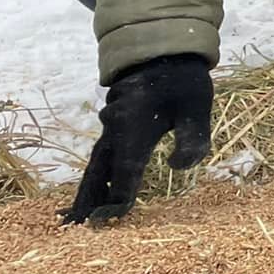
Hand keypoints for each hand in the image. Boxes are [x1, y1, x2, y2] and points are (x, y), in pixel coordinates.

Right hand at [61, 55, 213, 224]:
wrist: (162, 48)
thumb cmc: (183, 80)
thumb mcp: (197, 107)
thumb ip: (193, 139)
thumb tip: (176, 166)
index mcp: (134, 128)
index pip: (125, 171)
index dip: (119, 197)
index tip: (111, 219)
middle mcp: (116, 129)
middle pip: (98, 171)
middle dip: (88, 199)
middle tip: (75, 226)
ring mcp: (111, 126)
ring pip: (95, 164)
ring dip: (87, 188)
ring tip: (75, 215)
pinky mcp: (113, 124)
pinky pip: (99, 154)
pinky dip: (93, 173)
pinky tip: (93, 187)